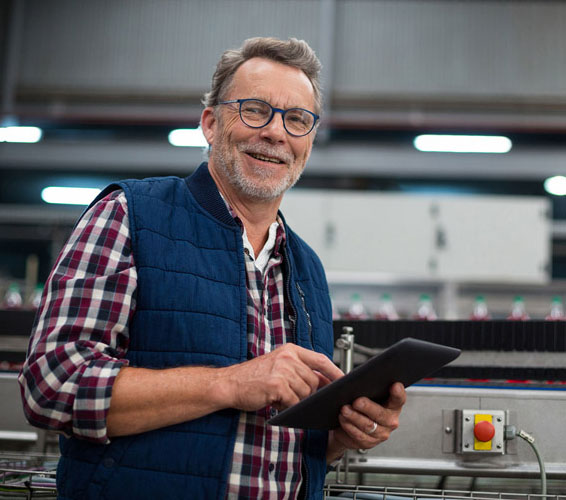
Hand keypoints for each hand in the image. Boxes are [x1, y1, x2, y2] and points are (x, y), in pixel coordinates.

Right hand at [224, 343, 343, 411]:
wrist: (229, 384)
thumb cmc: (253, 378)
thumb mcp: (279, 366)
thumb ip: (300, 370)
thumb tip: (325, 382)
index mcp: (290, 350)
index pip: (321, 360)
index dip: (335, 372)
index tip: (344, 381)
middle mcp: (288, 357)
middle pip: (314, 381)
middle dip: (307, 393)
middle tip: (290, 395)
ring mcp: (283, 370)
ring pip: (305, 393)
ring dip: (295, 400)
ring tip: (279, 397)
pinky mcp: (277, 385)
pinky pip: (294, 401)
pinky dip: (286, 406)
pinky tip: (275, 401)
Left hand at [327, 382, 405, 462]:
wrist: (347, 426)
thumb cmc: (358, 404)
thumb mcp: (361, 392)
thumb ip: (361, 384)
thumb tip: (347, 376)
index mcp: (393, 405)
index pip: (399, 399)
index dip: (398, 393)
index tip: (394, 385)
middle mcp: (390, 420)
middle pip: (381, 414)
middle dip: (368, 407)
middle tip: (357, 401)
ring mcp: (381, 433)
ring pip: (368, 425)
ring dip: (354, 416)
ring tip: (344, 409)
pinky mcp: (369, 443)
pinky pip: (358, 435)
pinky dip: (349, 426)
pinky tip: (343, 418)